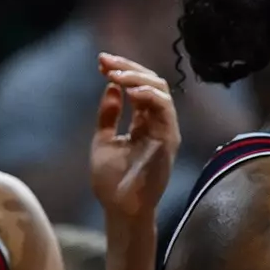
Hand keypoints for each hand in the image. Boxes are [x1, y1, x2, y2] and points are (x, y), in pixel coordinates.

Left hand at [91, 53, 179, 222]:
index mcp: (144, 122)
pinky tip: (130, 90)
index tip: (100, 62)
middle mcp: (158, 123)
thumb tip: (111, 86)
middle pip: (151, 82)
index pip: (139, 86)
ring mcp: (165, 130)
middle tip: (106, 61)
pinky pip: (164, 109)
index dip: (122, 70)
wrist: (119, 209)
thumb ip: (109, 114)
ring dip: (137, 78)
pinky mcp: (169, 140)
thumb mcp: (103, 140)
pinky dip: (149, 96)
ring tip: (115, 74)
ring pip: (160, 90)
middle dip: (128, 66)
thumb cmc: (112, 181)